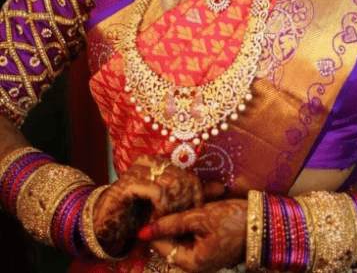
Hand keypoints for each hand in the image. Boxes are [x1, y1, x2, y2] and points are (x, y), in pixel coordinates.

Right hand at [93, 154, 209, 257]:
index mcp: (160, 161)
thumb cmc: (138, 212)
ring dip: (174, 208)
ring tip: (168, 222)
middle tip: (181, 220)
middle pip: (183, 178)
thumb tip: (221, 187)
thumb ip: (194, 194)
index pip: (189, 173)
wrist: (106, 224)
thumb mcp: (170, 204)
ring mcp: (138, 170)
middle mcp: (150, 161)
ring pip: (173, 183)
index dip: (196, 194)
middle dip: (186, 203)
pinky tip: (156, 221)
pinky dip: (162, 209)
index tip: (195, 212)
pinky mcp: (129, 183)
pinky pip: (158, 193)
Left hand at [143, 199, 247, 272]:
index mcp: (192, 263)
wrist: (267, 222)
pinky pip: (200, 229)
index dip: (158, 224)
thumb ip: (172, 223)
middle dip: (177, 214)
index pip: (162, 245)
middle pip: (174, 239)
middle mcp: (197, 263)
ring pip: (187, 231)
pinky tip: (211, 196)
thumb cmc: (234, 221)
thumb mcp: (202, 217)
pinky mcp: (214, 244)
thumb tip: (143, 233)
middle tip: (180, 195)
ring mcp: (206, 254)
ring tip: (201, 194)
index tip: (159, 202)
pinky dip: (201, 214)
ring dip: (191, 211)